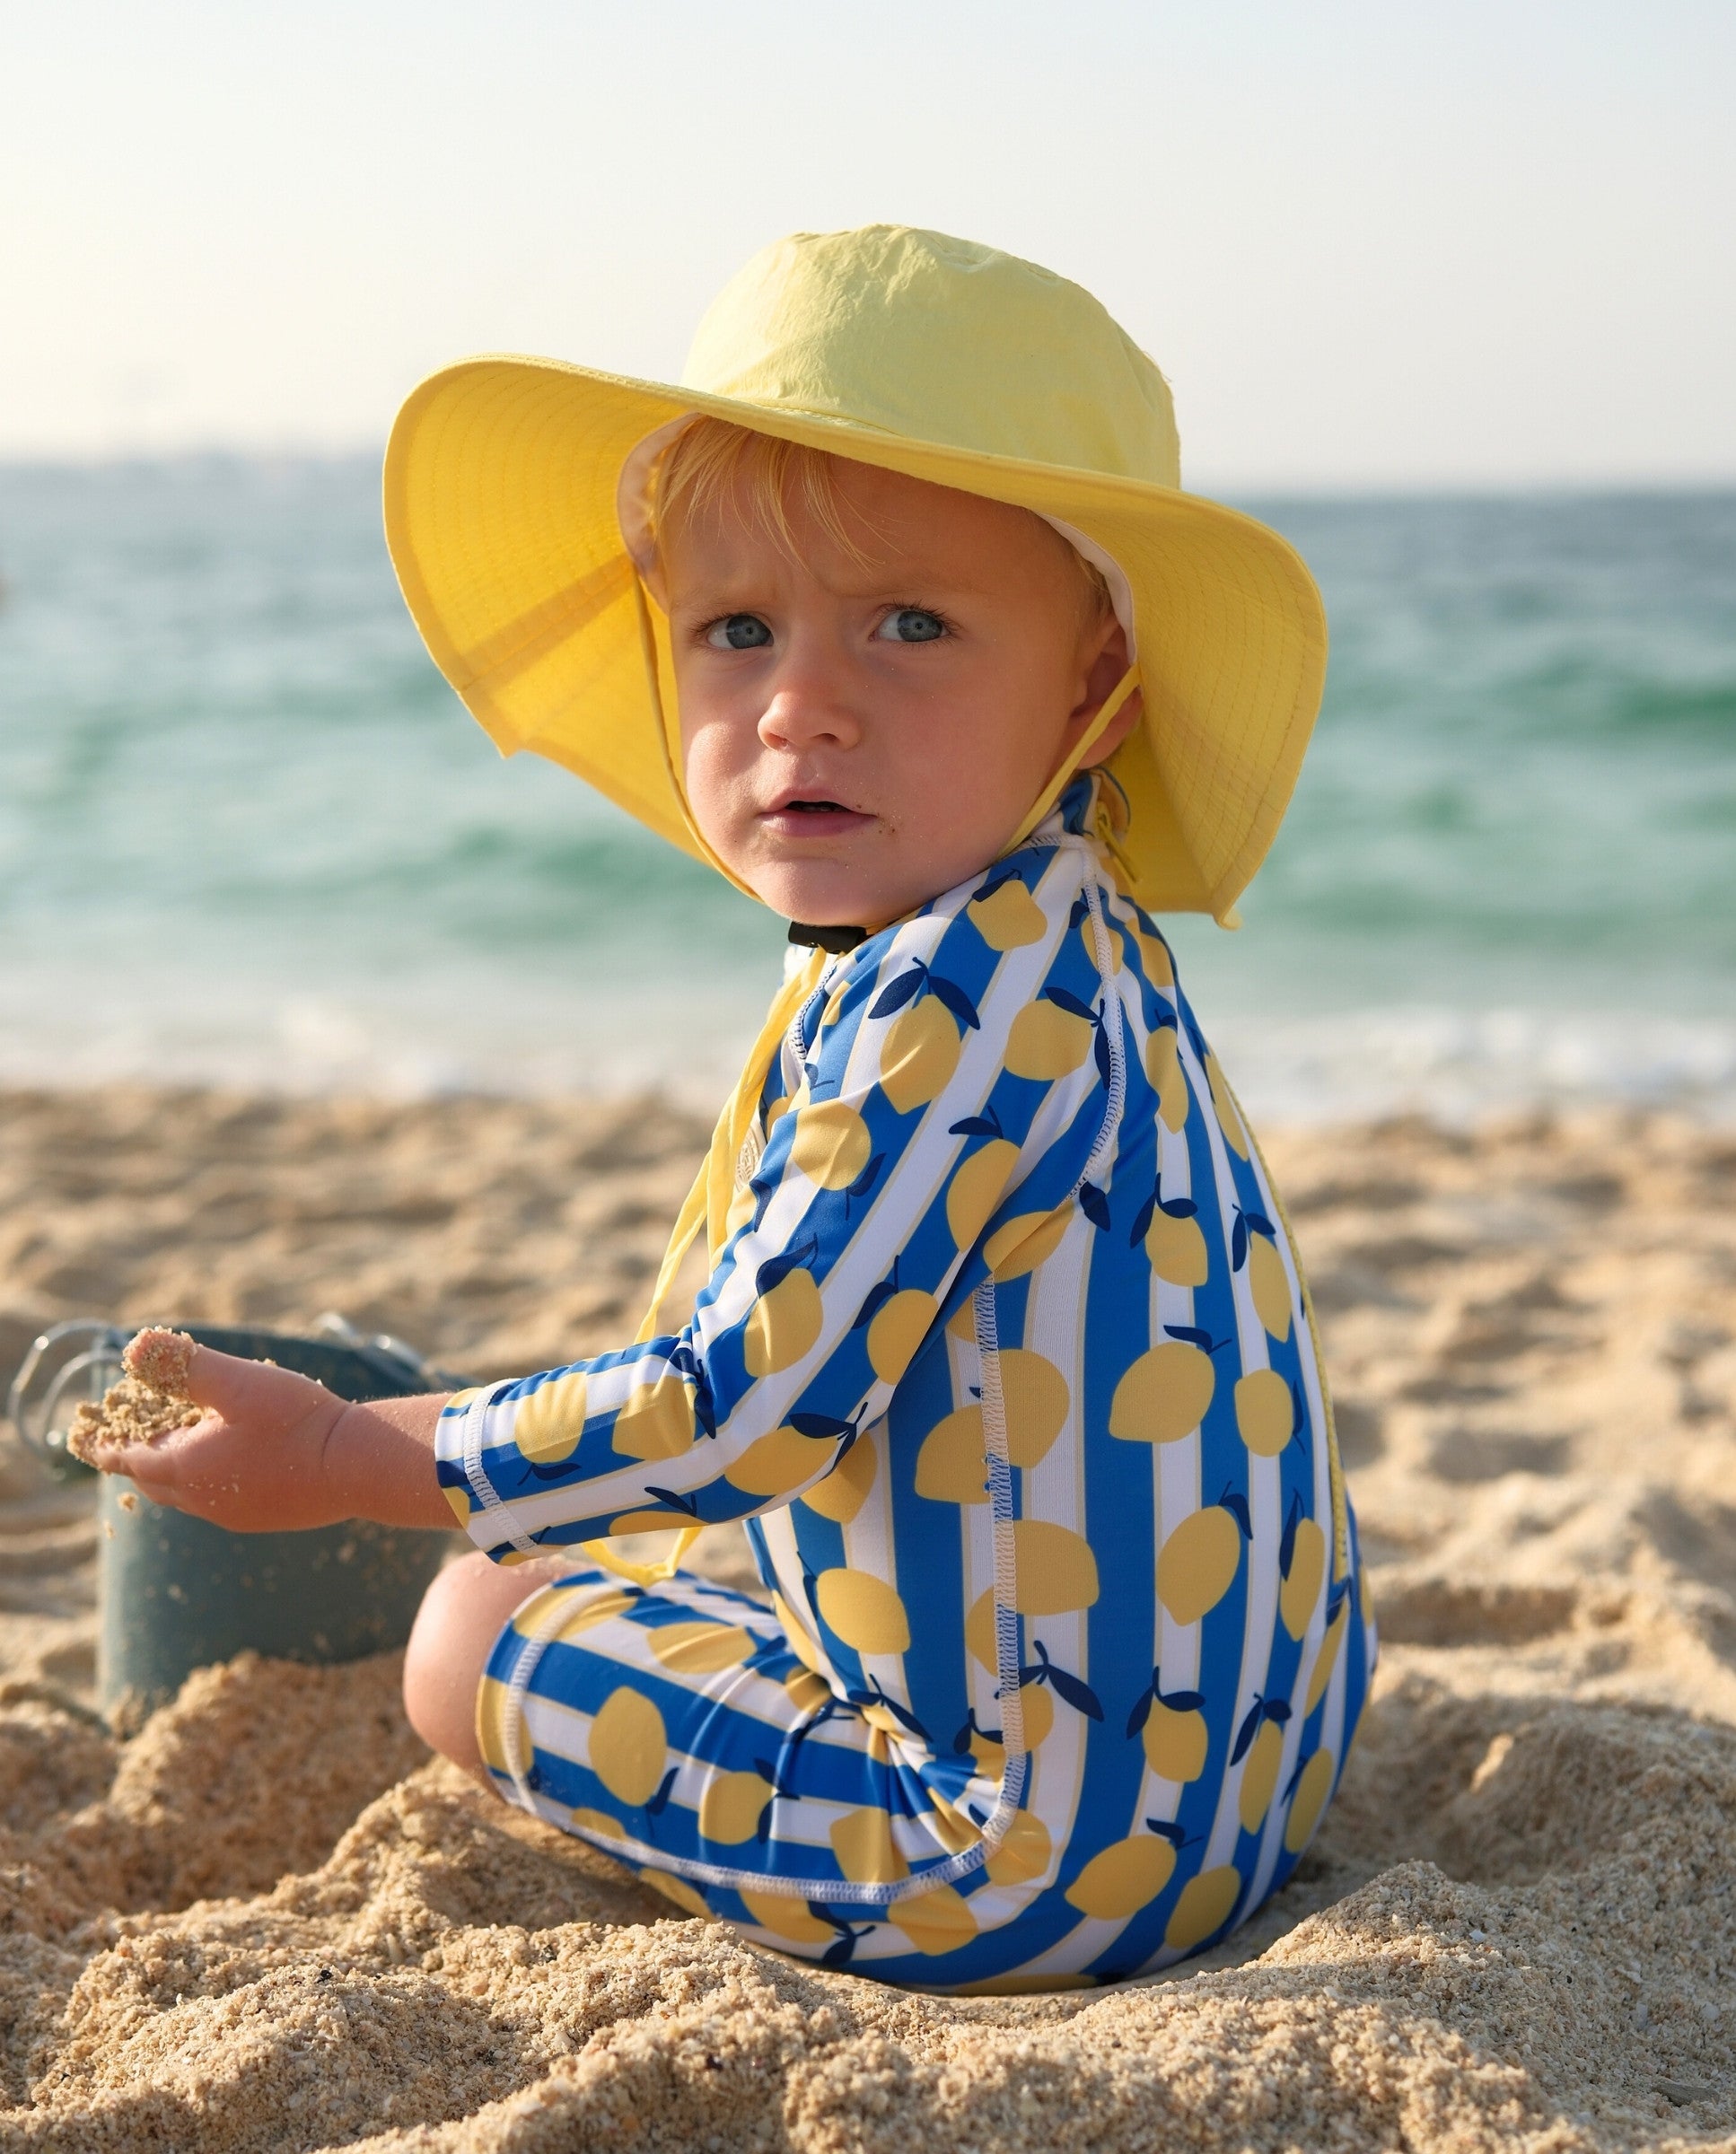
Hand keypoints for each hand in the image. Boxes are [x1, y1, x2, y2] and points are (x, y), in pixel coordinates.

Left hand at [88, 1341, 452, 1532]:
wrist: (356, 1468)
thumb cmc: (296, 1421)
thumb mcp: (237, 1381)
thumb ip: (182, 1364)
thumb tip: (130, 1346)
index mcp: (184, 1466)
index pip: (124, 1458)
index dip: (102, 1444)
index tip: (84, 1436)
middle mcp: (201, 1499)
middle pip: (151, 1480)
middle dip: (136, 1457)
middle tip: (130, 1435)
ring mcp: (232, 1514)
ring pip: (184, 1495)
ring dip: (173, 1469)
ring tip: (179, 1445)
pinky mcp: (262, 1518)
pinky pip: (217, 1501)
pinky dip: (207, 1480)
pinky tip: (232, 1462)